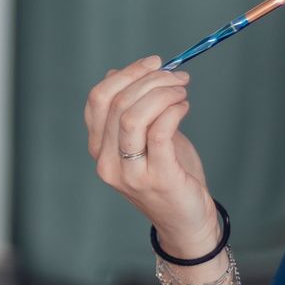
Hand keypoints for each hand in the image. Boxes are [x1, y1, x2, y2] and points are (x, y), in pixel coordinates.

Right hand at [85, 55, 214, 254]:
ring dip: (162, 93)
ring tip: (181, 91)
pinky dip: (173, 110)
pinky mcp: (157, 178)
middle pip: (117, 103)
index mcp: (99, 148)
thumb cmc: (168, 176)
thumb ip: (130, 111)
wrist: (186, 221)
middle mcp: (107, 161)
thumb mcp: (144, 140)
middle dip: (150, 80)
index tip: (153, 63)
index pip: (98, 99)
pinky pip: (160, 132)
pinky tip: (184, 107)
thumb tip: (118, 73)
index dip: (126, 74)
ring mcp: (130, 173)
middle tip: (177, 77)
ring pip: (133, 116)